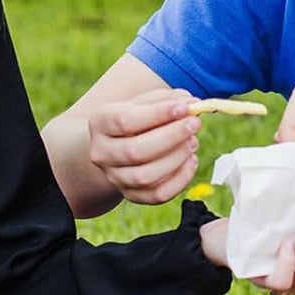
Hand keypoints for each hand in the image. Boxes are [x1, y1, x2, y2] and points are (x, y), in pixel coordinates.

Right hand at [86, 87, 201, 204]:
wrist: (120, 144)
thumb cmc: (139, 117)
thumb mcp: (147, 102)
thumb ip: (169, 100)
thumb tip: (192, 104)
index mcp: (100, 123)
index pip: (125, 120)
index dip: (158, 114)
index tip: (184, 108)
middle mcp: (102, 152)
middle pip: (134, 151)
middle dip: (170, 137)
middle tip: (194, 124)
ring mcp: (115, 177)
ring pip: (146, 176)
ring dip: (176, 158)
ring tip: (192, 142)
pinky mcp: (131, 195)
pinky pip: (157, 195)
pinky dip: (180, 179)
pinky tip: (190, 161)